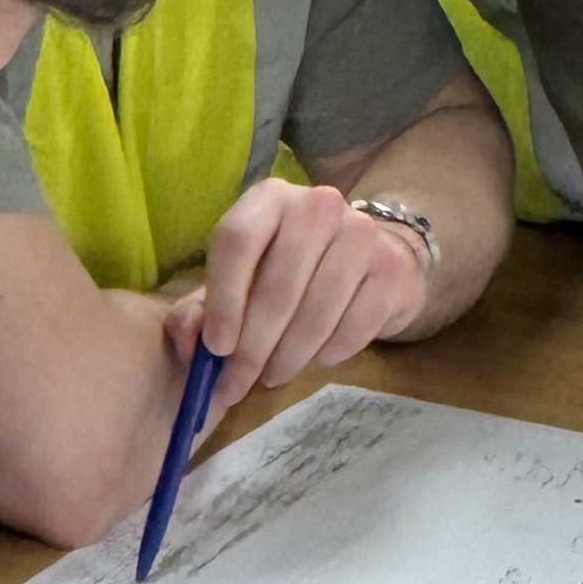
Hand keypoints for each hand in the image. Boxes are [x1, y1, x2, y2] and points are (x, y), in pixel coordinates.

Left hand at [174, 180, 431, 415]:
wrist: (374, 258)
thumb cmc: (292, 271)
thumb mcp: (240, 280)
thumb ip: (201, 309)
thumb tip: (191, 343)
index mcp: (269, 198)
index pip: (237, 241)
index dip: (223, 300)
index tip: (216, 349)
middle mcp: (317, 205)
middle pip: (276, 287)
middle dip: (253, 348)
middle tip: (237, 385)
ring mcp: (361, 234)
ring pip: (315, 312)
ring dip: (289, 357)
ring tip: (274, 374)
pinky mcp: (391, 269)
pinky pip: (353, 326)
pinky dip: (330, 352)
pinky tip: (319, 356)